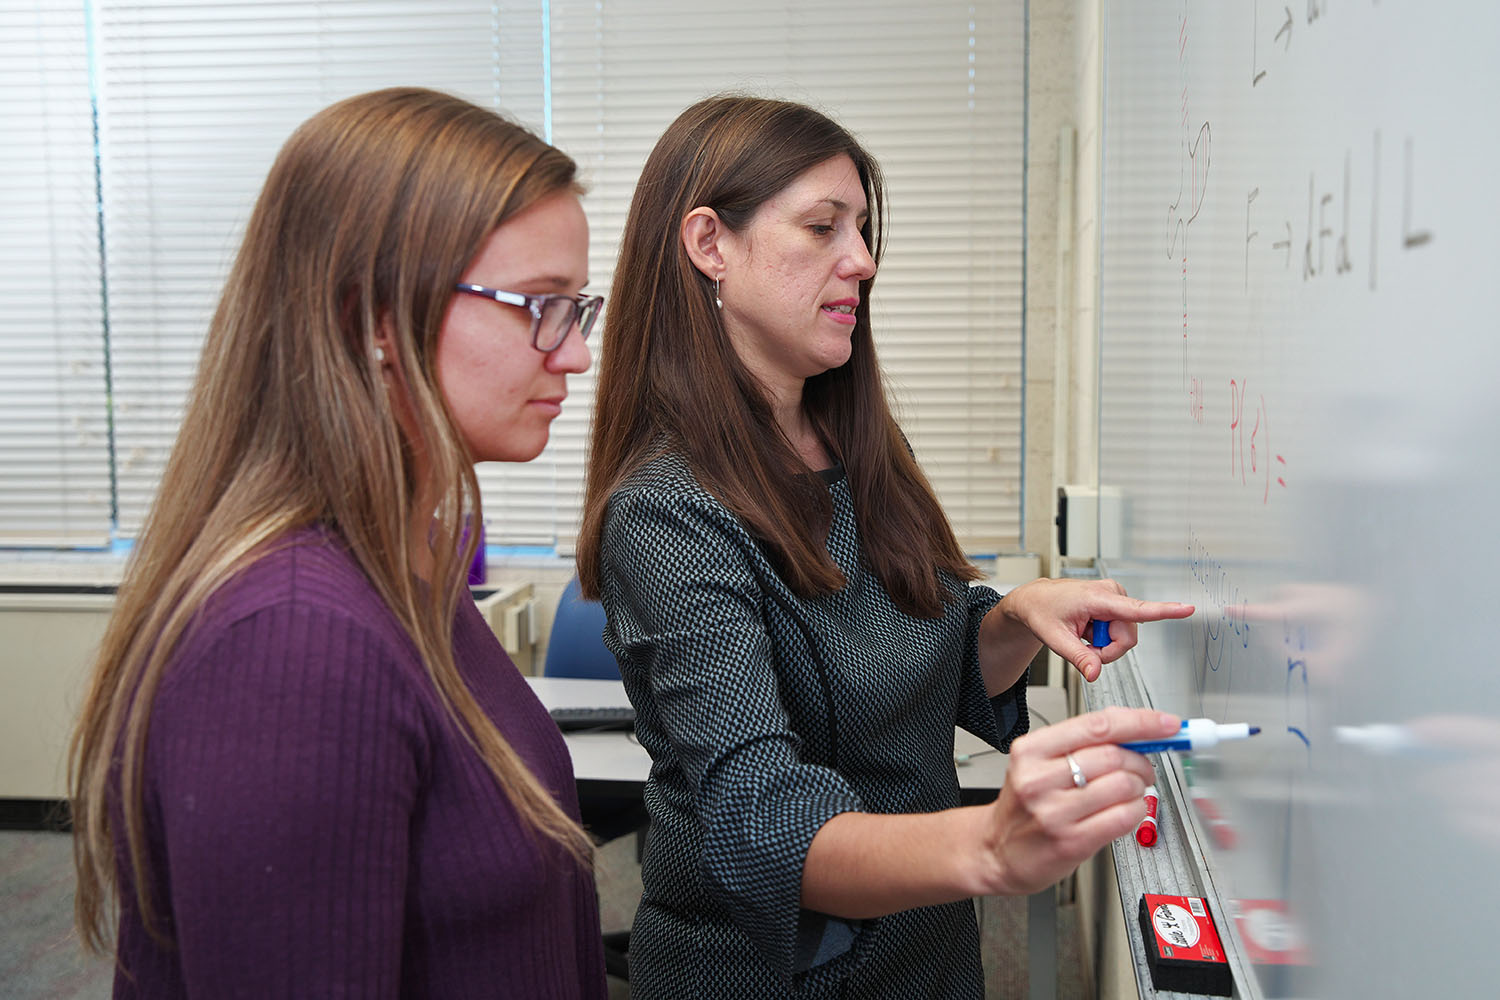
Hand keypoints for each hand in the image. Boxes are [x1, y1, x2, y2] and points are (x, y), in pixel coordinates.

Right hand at [982, 707, 1179, 894]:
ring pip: (1123, 786)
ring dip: (1140, 788)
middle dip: (1142, 760)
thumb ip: (1082, 744)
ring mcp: (1054, 812)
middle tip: (1144, 767)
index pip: (1097, 725)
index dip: (1141, 721)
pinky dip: (1137, 811)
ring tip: (1131, 792)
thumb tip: (1135, 729)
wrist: (995, 851)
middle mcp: (1039, 779)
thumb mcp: (1038, 764)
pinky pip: (1124, 817)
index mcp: (1031, 750)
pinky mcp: (1071, 842)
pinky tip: (1128, 811)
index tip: (1167, 724)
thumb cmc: (1024, 806)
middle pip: (1114, 755)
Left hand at [999, 578, 1193, 681]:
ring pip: (1125, 637)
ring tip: (1083, 635)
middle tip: (1084, 647)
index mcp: (1097, 598)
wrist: (1036, 600)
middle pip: (1128, 638)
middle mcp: (1112, 594)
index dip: (1165, 610)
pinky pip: (1120, 632)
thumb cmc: (1043, 611)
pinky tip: (1088, 630)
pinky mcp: (1117, 604)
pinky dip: (1104, 638)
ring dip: (1105, 645)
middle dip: (1108, 650)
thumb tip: (1094, 674)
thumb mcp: (1054, 638)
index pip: (1137, 609)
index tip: (1187, 609)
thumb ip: (1077, 657)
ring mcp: (1116, 598)